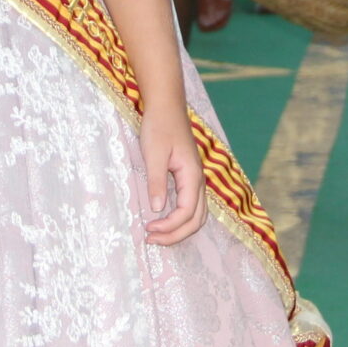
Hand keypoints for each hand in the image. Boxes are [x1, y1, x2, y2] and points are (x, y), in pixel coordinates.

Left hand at [139, 102, 207, 244]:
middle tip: (151, 240)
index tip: (148, 230)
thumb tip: (157, 210)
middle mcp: (199, 180)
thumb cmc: (159, 127)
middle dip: (176, 235)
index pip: (187, 213)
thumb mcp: (153, 155)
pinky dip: (181, 219)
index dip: (169, 227)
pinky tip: (164, 220)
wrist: (167, 106)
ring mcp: (195, 179)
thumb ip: (157, 182)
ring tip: (157, 235)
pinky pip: (191, 205)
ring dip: (179, 229)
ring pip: (197, 214)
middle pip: (197, 219)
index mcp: (192, 175)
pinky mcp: (189, 176)